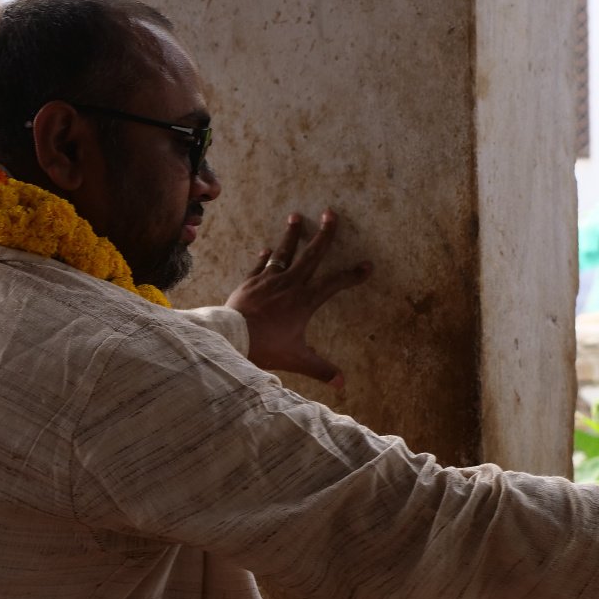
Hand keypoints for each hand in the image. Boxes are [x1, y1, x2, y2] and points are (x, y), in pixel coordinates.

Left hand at [225, 210, 371, 388]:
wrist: (231, 338)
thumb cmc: (266, 348)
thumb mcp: (297, 359)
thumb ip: (321, 369)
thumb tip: (342, 385)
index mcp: (305, 301)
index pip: (335, 284)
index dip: (352, 275)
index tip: (367, 265)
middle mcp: (289, 284)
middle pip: (311, 255)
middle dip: (324, 235)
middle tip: (331, 213)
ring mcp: (268, 281)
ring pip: (284, 252)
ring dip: (292, 235)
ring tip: (296, 216)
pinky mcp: (250, 283)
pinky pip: (260, 266)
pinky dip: (264, 257)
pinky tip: (266, 248)